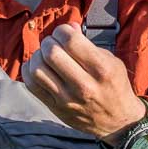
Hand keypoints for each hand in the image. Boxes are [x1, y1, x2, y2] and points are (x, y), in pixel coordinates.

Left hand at [21, 22, 145, 139]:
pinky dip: (29, 71)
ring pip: (37, 69)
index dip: (62, 31)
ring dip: (38, 56)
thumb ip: (88, 44)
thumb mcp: (111, 61)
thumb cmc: (114, 85)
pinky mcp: (56, 108)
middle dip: (49, 41)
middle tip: (54, 43)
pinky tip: (38, 67)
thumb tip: (68, 27)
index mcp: (101, 69)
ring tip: (46, 55)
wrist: (118, 121)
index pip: (70, 41)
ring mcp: (67, 99)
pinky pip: (31, 85)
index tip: (65, 33)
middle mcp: (83, 86)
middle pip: (51, 53)